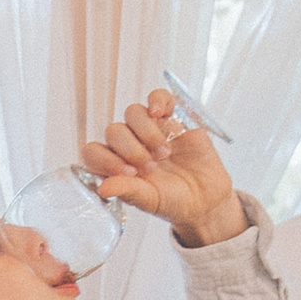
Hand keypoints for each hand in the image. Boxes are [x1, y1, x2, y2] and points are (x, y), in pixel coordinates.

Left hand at [80, 89, 243, 246]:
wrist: (206, 199)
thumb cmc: (174, 202)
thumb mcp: (150, 201)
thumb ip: (128, 191)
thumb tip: (103, 188)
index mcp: (116, 165)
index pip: (94, 152)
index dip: (105, 160)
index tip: (129, 173)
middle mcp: (129, 144)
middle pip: (114, 131)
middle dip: (131, 150)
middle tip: (151, 167)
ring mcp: (150, 129)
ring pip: (133, 112)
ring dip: (147, 132)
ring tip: (164, 153)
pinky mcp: (173, 118)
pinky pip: (158, 97)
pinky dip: (157, 100)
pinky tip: (160, 113)